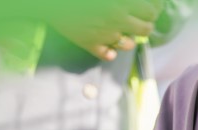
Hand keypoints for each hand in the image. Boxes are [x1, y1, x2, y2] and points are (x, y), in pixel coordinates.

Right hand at [46, 0, 163, 60]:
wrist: (46, 1)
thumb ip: (122, 0)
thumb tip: (136, 2)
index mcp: (120, 4)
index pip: (150, 12)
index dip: (150, 11)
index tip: (146, 10)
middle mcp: (115, 21)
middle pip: (145, 30)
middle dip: (144, 25)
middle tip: (137, 21)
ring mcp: (103, 35)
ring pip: (129, 44)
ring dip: (127, 38)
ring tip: (118, 30)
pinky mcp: (89, 44)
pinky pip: (108, 55)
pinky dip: (109, 50)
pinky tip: (105, 43)